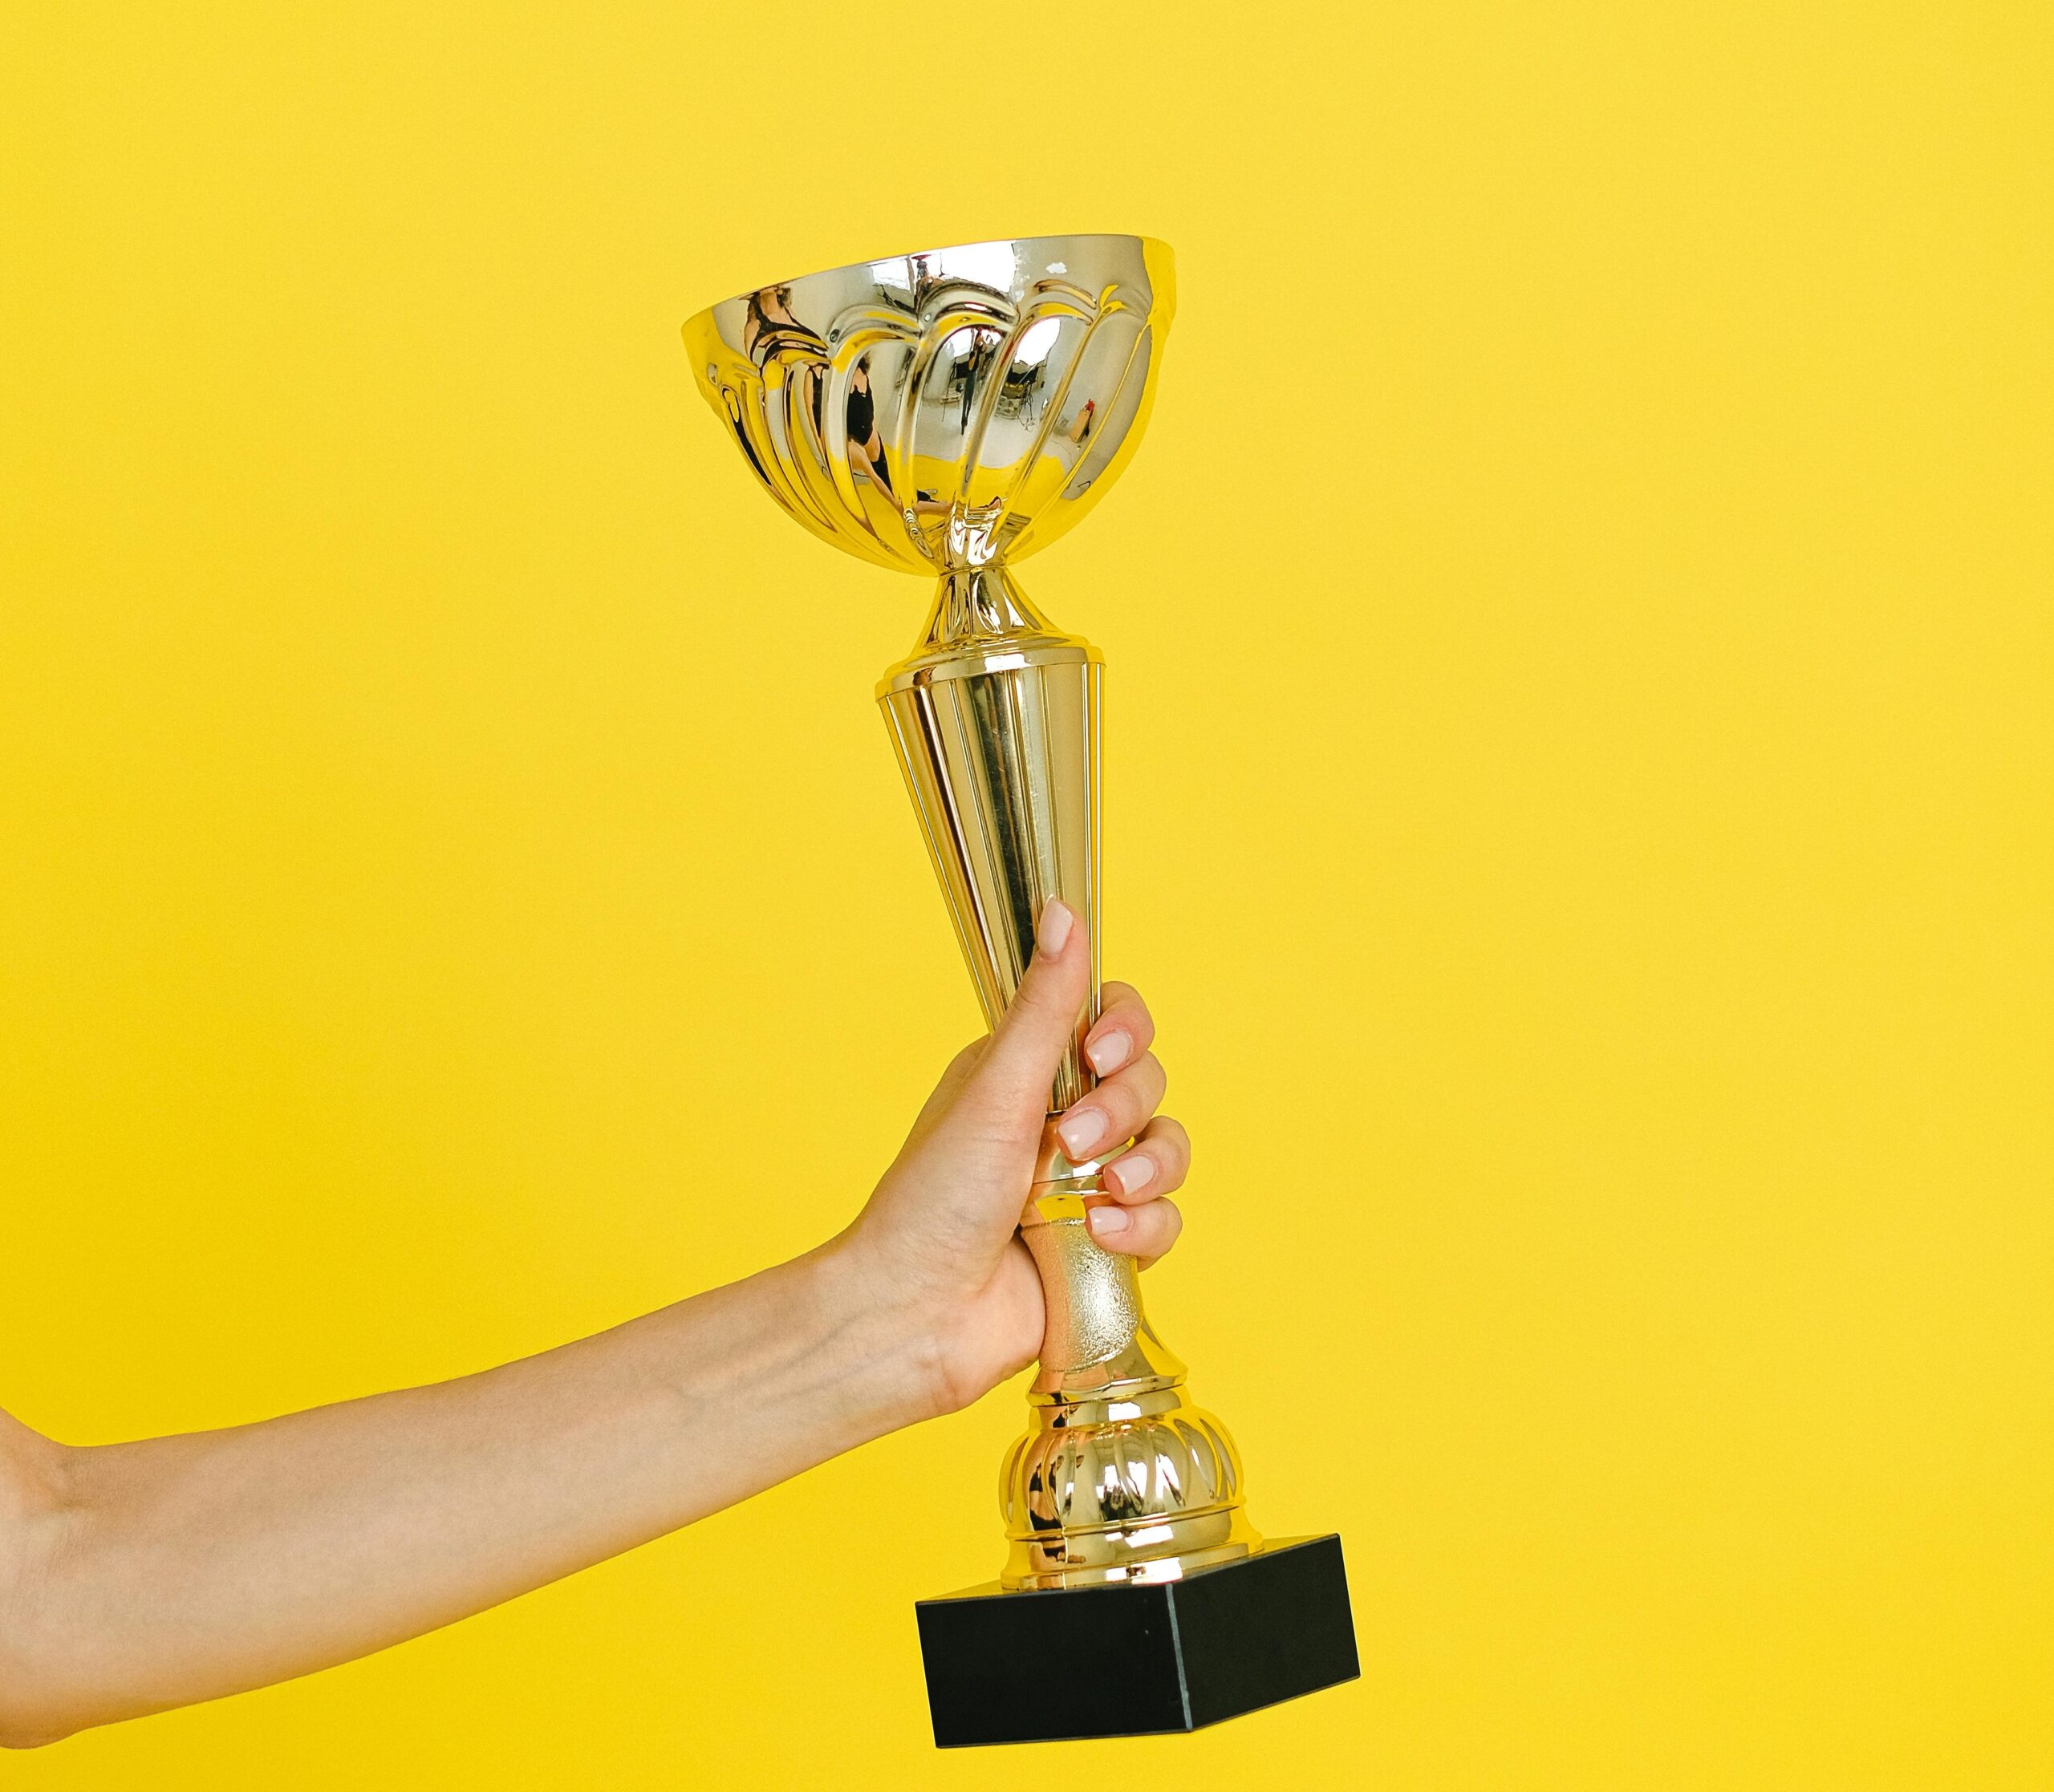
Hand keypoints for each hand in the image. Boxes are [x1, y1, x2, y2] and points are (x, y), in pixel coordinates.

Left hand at [834, 900, 1189, 1416]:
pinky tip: (1100, 1240)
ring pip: (1168, 1151)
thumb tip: (1061, 909)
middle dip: (1121, 1111)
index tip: (1101, 1051)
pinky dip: (1142, 1229)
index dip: (1125, 1030)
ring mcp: (1087, 1185)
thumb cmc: (933, 1200)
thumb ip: (1044, 1006)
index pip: (1111, 1020)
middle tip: (1067, 1145)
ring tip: (1097, 1197)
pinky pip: (1166, 1221)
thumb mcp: (995, 1089)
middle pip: (1147, 1083)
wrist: (918, 1315)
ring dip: (1146, 1170)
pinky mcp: (1107, 1245)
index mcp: (1027, 1073)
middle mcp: (1061, 1122)